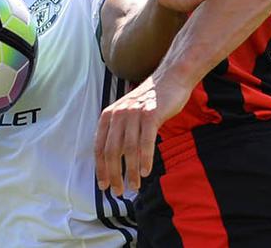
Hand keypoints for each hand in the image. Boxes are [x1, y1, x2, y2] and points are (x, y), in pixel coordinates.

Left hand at [94, 74, 189, 196]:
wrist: (171, 78)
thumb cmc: (150, 101)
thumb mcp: (128, 114)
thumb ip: (119, 133)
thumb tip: (114, 163)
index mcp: (109, 115)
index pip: (99, 147)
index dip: (101, 169)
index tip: (104, 185)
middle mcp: (118, 114)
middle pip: (111, 151)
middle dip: (114, 174)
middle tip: (119, 191)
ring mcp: (134, 113)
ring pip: (128, 149)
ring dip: (130, 171)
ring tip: (134, 186)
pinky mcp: (151, 114)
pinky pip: (146, 142)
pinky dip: (145, 159)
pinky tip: (145, 171)